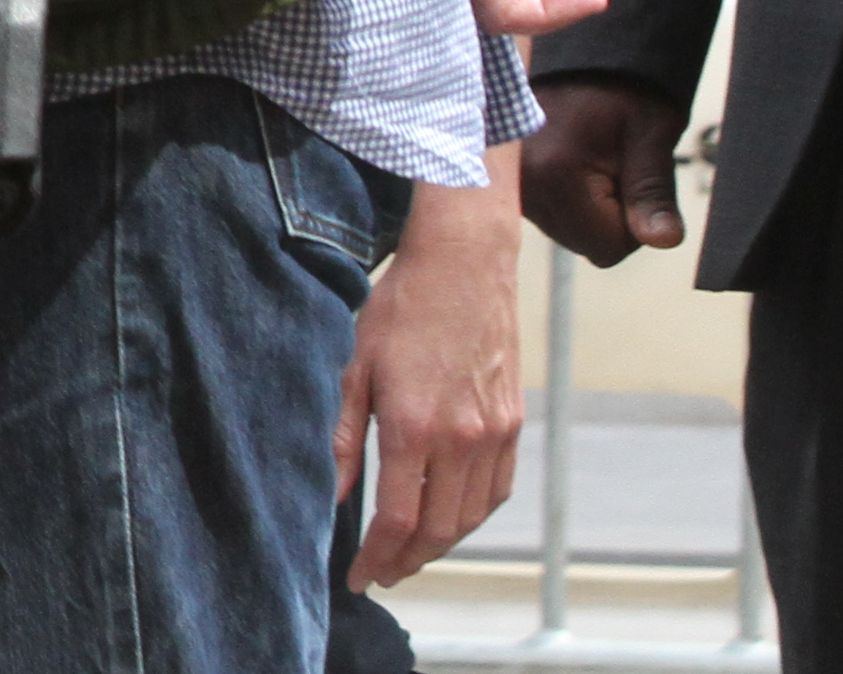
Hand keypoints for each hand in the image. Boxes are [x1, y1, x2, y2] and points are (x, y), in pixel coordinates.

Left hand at [337, 169, 525, 587]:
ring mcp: (494, 433)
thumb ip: (341, 435)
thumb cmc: (400, 308)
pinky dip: (472, 516)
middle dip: (407, 561)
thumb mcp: (354, 365)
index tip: (358, 577)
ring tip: (409, 554)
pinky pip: (496, 490)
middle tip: (382, 574)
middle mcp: (462, 439)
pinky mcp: (512, 423)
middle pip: (439, 529)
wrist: (464, 265)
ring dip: (440, 545)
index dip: (377, 557)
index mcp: (415, 427)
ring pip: (471, 517)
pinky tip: (448, 518)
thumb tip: (330, 493)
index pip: (398, 519)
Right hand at [522, 75, 688, 263]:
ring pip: (569, 232)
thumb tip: (664, 241)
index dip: (634, 223)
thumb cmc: (622, 91)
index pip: (609, 248)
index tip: (632, 177)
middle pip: (586, 244)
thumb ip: (654, 192)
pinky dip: (570, 200)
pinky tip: (574, 165)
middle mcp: (521, 186)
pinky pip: (552, 216)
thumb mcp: (652, 134)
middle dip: (610, 217)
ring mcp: (511, 186)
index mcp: (554, 175)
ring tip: (594, 160)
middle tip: (615, 164)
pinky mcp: (510, 183)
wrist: (580, 58)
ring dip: (590, 209)